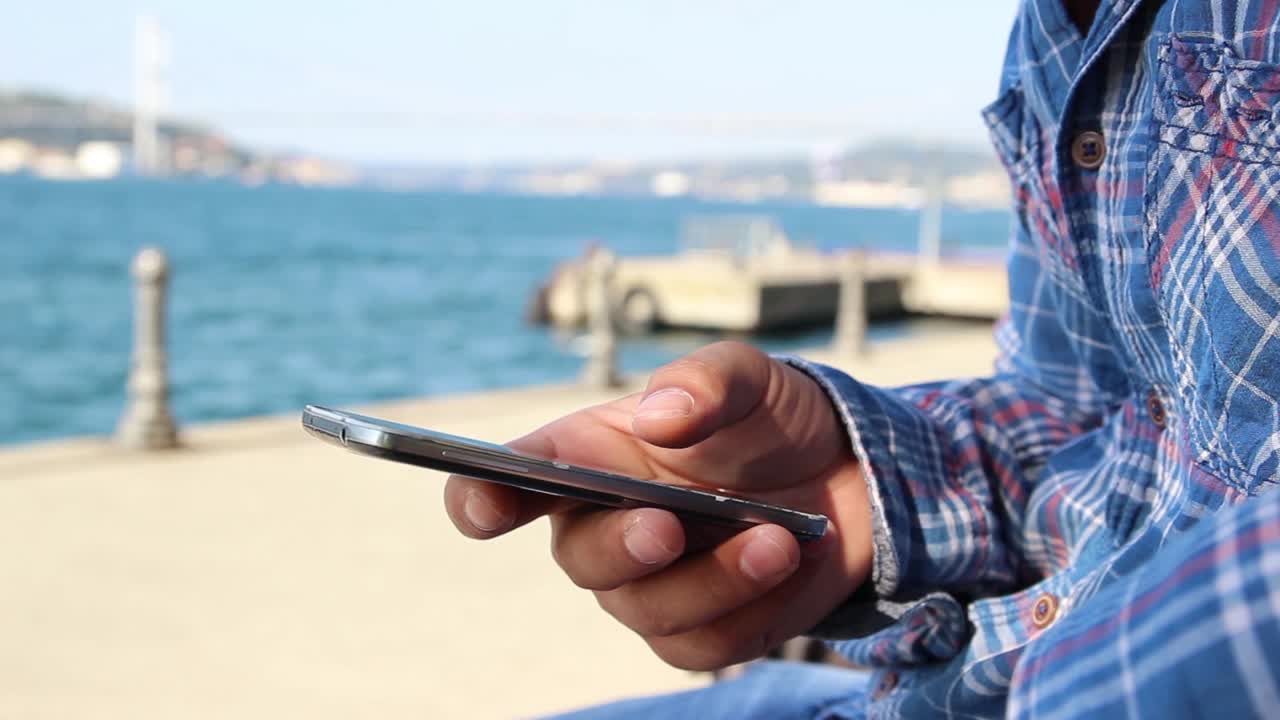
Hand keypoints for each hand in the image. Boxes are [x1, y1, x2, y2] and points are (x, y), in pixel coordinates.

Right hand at [443, 341, 872, 670]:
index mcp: (586, 456)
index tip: (488, 505)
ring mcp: (646, 585)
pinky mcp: (697, 629)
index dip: (480, 497)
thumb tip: (660, 417)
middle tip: (670, 526)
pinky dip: (754, 607)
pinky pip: (705, 645)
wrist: (846, 475)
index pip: (506, 483)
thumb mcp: (750, 376)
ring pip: (648, 610)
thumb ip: (706, 382)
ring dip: (714, 578)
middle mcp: (600, 525)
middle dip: (623, 546)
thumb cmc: (769, 419)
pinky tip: (792, 560)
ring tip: (780, 539)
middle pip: (579, 559)